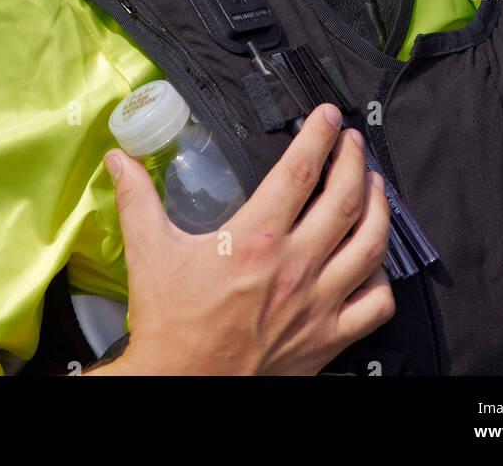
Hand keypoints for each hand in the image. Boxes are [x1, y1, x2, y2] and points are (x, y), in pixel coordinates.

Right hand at [86, 104, 392, 375]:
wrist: (180, 385)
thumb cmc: (170, 325)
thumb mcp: (149, 251)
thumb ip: (138, 198)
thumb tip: (120, 160)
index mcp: (256, 240)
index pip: (300, 170)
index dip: (319, 135)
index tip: (328, 117)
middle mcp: (295, 268)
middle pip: (345, 199)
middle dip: (355, 160)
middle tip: (352, 141)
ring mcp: (317, 305)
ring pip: (370, 246)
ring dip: (379, 208)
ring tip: (375, 184)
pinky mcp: (327, 338)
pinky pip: (375, 305)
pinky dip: (382, 278)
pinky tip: (374, 261)